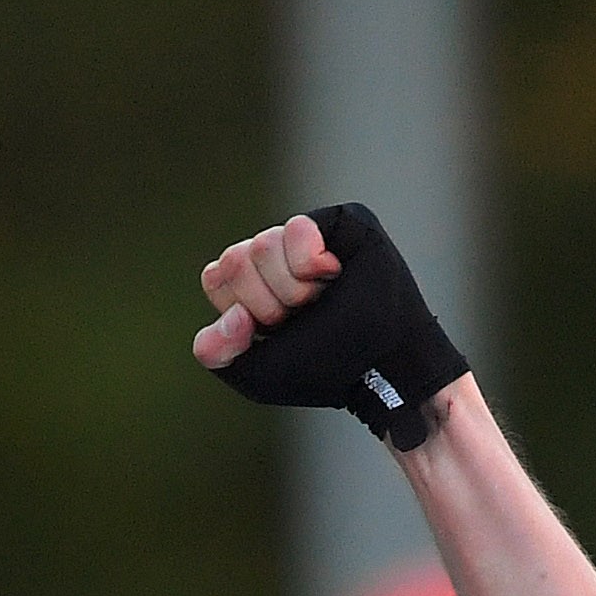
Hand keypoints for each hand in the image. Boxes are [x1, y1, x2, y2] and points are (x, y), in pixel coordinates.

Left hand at [193, 203, 472, 446]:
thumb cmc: (324, 371)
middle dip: (268, 304)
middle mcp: (279, 255)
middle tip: (303, 318)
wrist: (381, 371)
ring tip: (322, 301)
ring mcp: (308, 237)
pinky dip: (308, 262)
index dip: (240, 311)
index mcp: (254, 283)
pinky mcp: (339, 222)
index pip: (218, 278)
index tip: (273, 332)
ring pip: (263, 244)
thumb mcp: (255, 373)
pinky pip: (298, 227)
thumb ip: (214, 350)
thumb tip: (231, 313)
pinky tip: (331, 276)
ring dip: (293, 290)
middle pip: (237, 259)